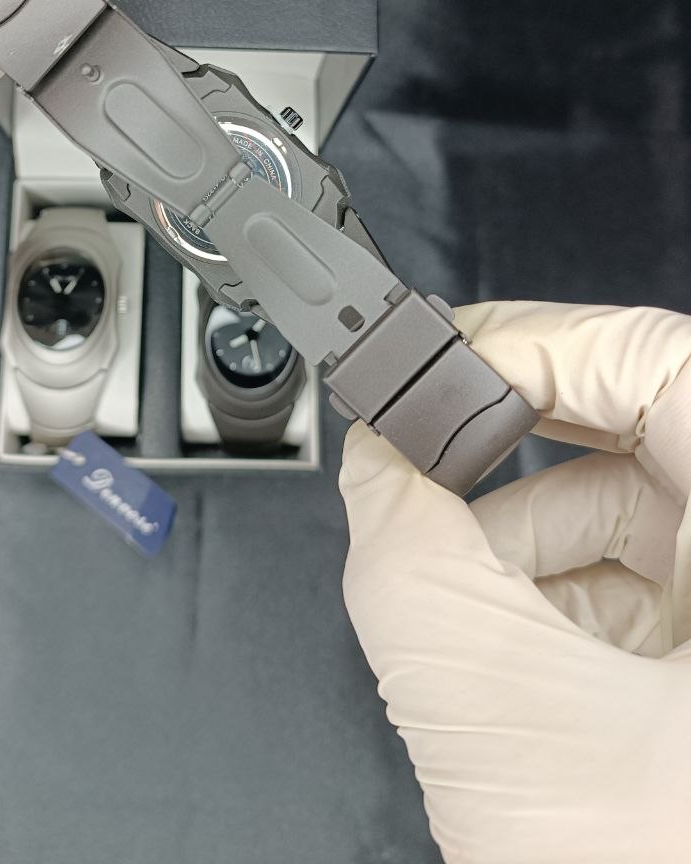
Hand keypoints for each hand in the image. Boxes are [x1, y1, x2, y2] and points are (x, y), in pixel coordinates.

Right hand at [340, 301, 690, 863]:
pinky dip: (565, 591)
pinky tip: (522, 651)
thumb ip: (399, 535)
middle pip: (638, 427)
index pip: (650, 356)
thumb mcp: (477, 685)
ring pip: (635, 506)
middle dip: (515, 451)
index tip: (442, 362)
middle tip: (431, 455)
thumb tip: (376, 452)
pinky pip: (643, 577)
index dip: (533, 341)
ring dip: (530, 537)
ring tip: (470, 605)